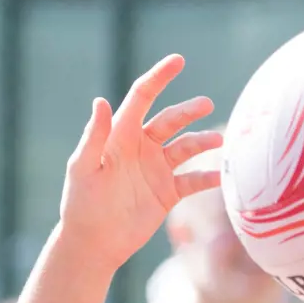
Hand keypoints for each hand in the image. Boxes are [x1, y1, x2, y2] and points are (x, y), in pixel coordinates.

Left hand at [58, 54, 223, 268]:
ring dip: (203, 142)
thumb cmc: (81, 203)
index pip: (141, 98)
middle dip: (188, 110)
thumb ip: (95, 136)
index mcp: (119, 136)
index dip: (158, 78)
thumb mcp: (84, 168)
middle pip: (170, 120)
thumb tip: (101, 101)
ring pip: (187, 147)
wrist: (92, 242)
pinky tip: (223, 176)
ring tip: (218, 142)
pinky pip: (195, 179)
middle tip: (206, 105)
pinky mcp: (168, 192)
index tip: (178, 60)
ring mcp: (157, 169)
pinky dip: (210, 177)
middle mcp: (141, 148)